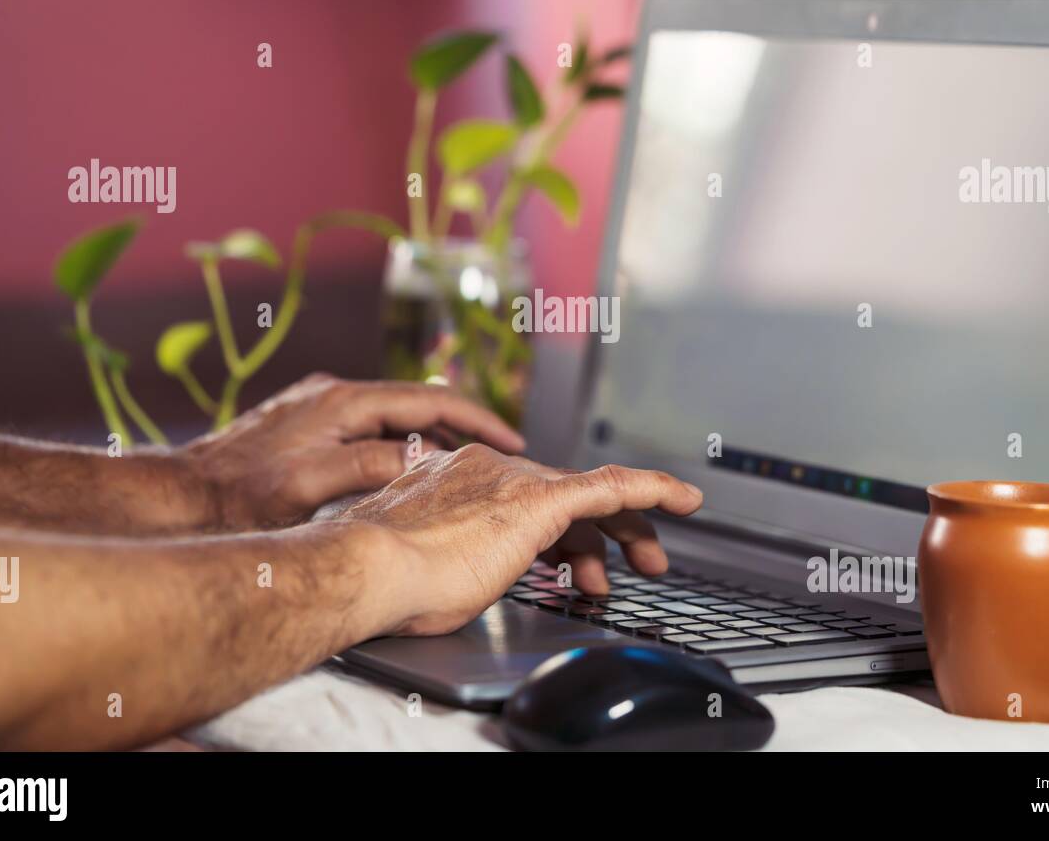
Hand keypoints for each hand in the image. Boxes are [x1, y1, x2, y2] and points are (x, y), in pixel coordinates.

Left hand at [184, 374, 525, 529]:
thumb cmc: (237, 495)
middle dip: (463, 428)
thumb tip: (426, 459)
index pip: (431, 398)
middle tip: (499, 458)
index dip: (478, 420)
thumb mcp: (312, 485)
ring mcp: (318, 408)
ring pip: (394, 417)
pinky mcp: (305, 426)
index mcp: (343, 400)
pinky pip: (370, 427)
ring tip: (464, 468)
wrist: (178, 497)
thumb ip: (372, 466)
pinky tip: (406, 470)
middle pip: (417, 403)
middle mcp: (333, 395)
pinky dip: (401, 444)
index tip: (513, 441)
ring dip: (432, 438)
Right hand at [337, 444, 702, 637]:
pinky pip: (611, 487)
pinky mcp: (538, 498)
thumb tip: (454, 571)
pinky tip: (681, 499)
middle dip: (601, 533)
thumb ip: (449, 554)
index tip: (574, 554)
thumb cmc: (380, 580)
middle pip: (564, 495)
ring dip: (625, 531)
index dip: (561, 530)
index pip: (527, 497)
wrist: (366, 566)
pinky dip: (651, 490)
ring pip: (591, 495)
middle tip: (624, 568)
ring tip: (648, 565)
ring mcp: (512, 480)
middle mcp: (488, 469)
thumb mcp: (421, 563)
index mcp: (457, 478)